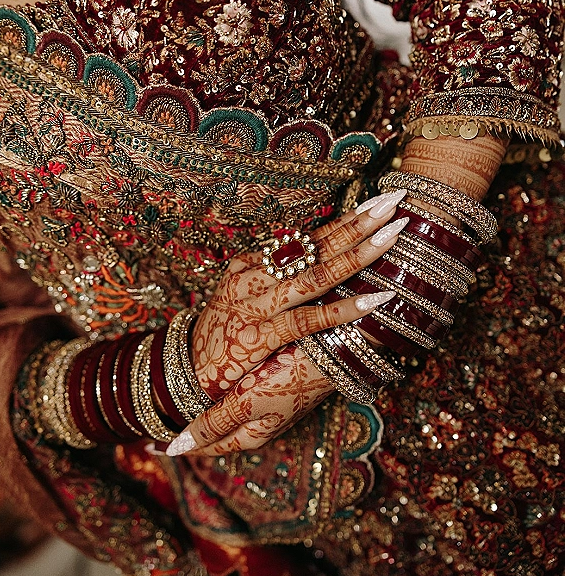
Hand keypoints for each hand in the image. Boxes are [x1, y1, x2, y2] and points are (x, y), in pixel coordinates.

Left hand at [167, 343, 333, 455]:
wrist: (335, 349)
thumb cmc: (289, 376)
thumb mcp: (248, 401)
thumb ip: (216, 422)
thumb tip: (179, 446)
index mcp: (252, 433)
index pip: (208, 445)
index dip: (180, 446)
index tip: (152, 446)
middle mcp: (261, 422)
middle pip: (219, 431)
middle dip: (192, 431)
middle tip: (162, 425)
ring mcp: (272, 404)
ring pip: (230, 412)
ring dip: (207, 410)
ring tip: (182, 402)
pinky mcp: (279, 384)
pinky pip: (242, 393)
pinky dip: (223, 392)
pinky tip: (216, 379)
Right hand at [192, 190, 408, 400]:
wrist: (182, 375)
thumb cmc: (222, 337)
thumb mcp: (242, 300)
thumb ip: (274, 280)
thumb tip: (315, 259)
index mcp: (252, 265)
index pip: (307, 237)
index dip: (345, 220)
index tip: (378, 203)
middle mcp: (254, 277)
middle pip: (316, 244)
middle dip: (359, 221)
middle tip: (394, 200)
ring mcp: (256, 306)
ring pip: (316, 274)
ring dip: (359, 254)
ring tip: (393, 234)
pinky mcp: (258, 338)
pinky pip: (308, 320)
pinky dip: (344, 310)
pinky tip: (375, 299)